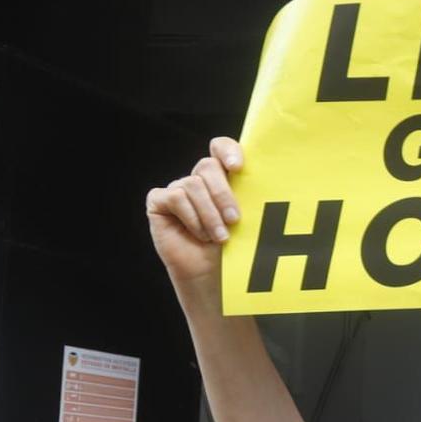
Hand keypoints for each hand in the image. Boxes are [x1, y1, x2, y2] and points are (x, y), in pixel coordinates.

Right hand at [146, 137, 243, 289]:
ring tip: (220, 237)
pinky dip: (191, 217)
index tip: (238, 168)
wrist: (212, 274)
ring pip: (193, 184)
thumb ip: (247, 194)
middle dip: (223, 194)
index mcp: (222, 177)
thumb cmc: (232, 247)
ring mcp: (177, 189)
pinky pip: (175, 197)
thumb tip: (261, 180)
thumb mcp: (246, 217)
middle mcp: (198, 179)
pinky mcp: (159, 201)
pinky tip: (199, 234)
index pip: (220, 147)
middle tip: (235, 220)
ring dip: (209, 214)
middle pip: (207, 165)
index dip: (227, 150)